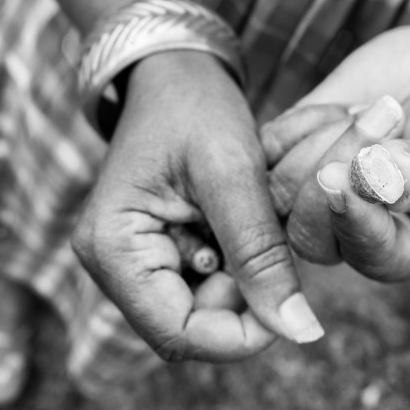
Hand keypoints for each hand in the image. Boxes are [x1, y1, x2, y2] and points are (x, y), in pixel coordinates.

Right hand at [72, 51, 323, 362]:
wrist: (173, 72)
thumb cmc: (196, 107)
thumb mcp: (235, 174)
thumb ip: (262, 254)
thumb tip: (300, 331)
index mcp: (113, 246)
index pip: (179, 334)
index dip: (241, 336)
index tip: (292, 308)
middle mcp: (109, 263)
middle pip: (186, 329)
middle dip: (241, 305)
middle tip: (273, 252)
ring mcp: (127, 259)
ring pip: (196, 312)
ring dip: (238, 286)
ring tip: (254, 230)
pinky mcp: (149, 252)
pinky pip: (197, 287)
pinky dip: (231, 270)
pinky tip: (239, 229)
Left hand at [260, 26, 409, 280]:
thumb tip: (379, 183)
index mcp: (403, 250)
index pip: (369, 256)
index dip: (356, 223)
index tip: (350, 177)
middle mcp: (351, 234)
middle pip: (308, 232)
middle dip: (338, 166)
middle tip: (391, 113)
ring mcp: (313, 197)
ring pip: (280, 190)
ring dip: (327, 138)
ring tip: (383, 107)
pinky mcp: (289, 155)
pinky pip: (269, 148)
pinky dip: (305, 120)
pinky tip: (345, 107)